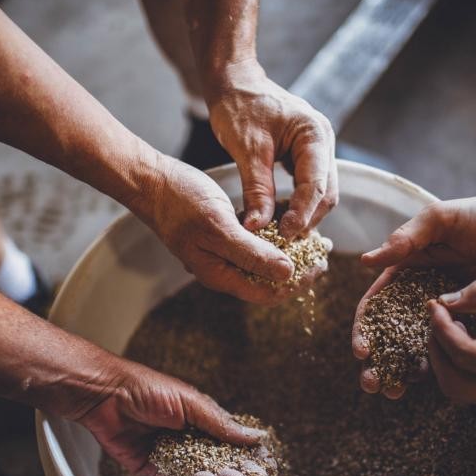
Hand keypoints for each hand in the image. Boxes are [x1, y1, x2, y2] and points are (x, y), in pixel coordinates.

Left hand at [76, 359, 266, 475]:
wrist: (106, 395)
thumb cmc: (148, 388)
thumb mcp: (191, 403)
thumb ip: (221, 423)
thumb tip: (255, 436)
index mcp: (198, 418)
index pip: (229, 439)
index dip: (247, 450)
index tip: (267, 461)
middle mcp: (185, 436)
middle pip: (217, 459)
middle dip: (238, 468)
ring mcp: (169, 453)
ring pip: (199, 471)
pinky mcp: (150, 467)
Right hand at [135, 155, 322, 303]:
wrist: (151, 182)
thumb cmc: (180, 202)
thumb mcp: (219, 226)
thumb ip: (252, 254)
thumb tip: (287, 274)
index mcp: (220, 275)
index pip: (268, 293)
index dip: (298, 283)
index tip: (320, 264)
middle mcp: (223, 270)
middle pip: (268, 281)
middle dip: (299, 268)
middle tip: (324, 249)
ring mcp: (222, 254)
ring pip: (263, 262)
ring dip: (289, 252)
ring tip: (313, 237)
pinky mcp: (222, 237)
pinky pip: (254, 245)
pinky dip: (273, 238)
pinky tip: (289, 223)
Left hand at [207, 62, 337, 238]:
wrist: (234, 83)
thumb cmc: (239, 106)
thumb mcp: (247, 149)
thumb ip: (257, 189)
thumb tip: (258, 227)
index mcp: (315, 135)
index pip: (316, 185)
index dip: (302, 214)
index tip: (284, 235)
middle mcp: (323, 143)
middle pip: (325, 193)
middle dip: (306, 219)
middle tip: (282, 240)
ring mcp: (317, 150)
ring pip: (319, 194)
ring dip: (302, 215)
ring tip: (279, 234)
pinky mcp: (305, 157)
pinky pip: (307, 187)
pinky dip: (296, 204)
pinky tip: (278, 218)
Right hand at [352, 196, 475, 394]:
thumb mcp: (440, 219)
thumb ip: (407, 238)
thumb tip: (368, 261)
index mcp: (401, 271)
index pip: (373, 305)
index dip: (363, 329)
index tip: (363, 350)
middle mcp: (414, 295)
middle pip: (384, 334)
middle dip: (373, 361)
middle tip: (371, 382)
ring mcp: (438, 313)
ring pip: (410, 347)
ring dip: (397, 370)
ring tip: (394, 391)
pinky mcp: (463, 323)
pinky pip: (445, 349)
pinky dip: (434, 366)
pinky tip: (428, 382)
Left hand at [426, 275, 475, 436]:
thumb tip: (445, 300)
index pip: (466, 356)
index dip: (441, 330)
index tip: (434, 308)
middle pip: (454, 385)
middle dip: (436, 352)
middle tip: (438, 325)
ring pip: (462, 397)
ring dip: (451, 365)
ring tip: (462, 335)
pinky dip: (471, 380)